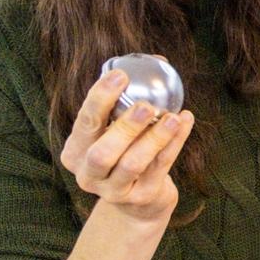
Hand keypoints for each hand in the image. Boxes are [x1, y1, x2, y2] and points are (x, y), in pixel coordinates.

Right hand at [59, 66, 193, 223]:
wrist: (138, 199)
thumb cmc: (125, 150)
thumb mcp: (116, 128)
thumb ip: (128, 97)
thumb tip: (158, 60)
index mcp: (75, 151)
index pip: (84, 123)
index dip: (100, 99)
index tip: (120, 76)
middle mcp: (89, 174)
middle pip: (101, 153)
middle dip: (124, 128)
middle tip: (145, 106)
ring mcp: (114, 190)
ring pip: (133, 164)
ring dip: (154, 139)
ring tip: (172, 117)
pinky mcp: (141, 197)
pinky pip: (160, 167)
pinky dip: (174, 144)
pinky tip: (184, 122)